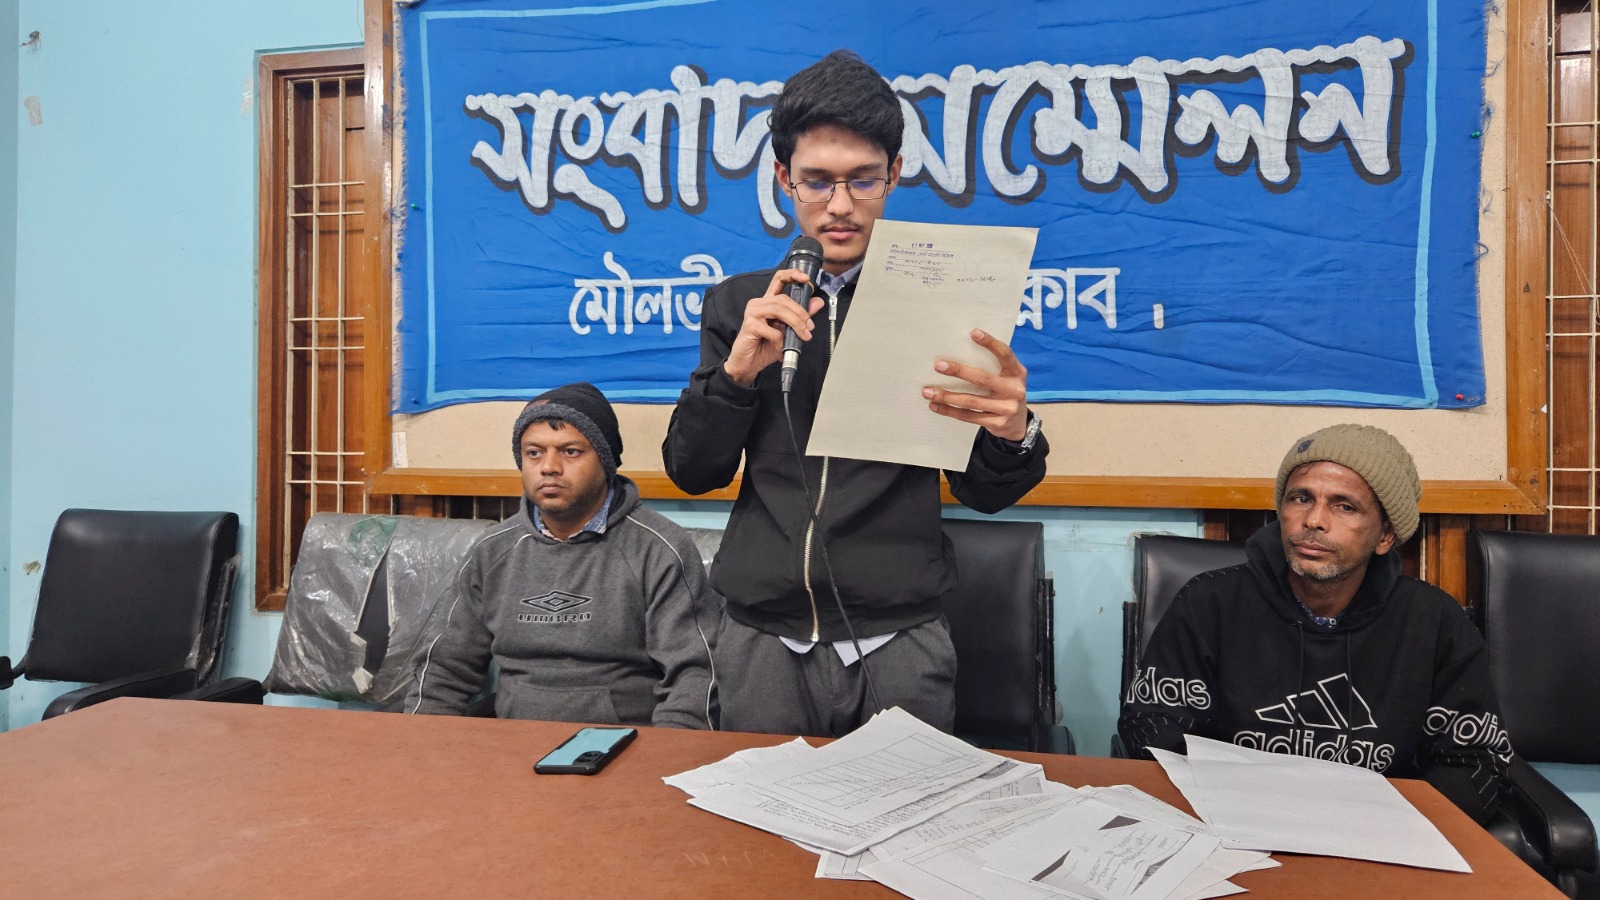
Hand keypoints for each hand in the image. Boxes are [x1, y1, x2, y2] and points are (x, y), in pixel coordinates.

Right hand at [721, 268, 824, 386]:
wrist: (748, 364)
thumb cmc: (765, 347)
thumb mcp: (787, 331)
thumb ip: (801, 316)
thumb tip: (818, 302)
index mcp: (767, 302)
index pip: (778, 279)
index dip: (792, 275)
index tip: (806, 278)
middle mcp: (758, 304)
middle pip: (784, 299)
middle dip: (801, 313)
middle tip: (810, 328)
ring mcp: (752, 313)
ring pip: (779, 310)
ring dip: (795, 324)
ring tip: (803, 336)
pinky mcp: (749, 325)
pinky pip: (773, 331)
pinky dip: (781, 341)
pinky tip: (781, 349)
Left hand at [923, 329, 1028, 440]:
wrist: (1018, 423)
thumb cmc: (1005, 391)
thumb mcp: (1007, 377)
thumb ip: (992, 366)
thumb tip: (957, 351)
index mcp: (1017, 373)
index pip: (1006, 354)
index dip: (991, 343)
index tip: (974, 333)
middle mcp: (1014, 390)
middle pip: (982, 379)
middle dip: (958, 371)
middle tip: (938, 365)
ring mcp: (1006, 408)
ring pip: (971, 401)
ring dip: (947, 396)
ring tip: (927, 392)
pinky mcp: (997, 423)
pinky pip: (968, 416)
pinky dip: (949, 411)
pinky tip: (935, 406)